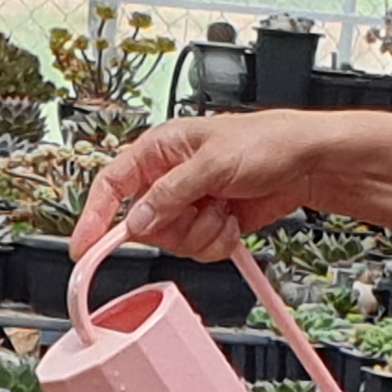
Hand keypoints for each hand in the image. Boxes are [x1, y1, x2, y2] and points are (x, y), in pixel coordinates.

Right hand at [74, 110, 359, 262]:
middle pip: (144, 223)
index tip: (84, 246)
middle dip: (174, 225)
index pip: (112, 185)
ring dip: (202, 233)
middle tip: (199, 208)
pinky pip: (198, 249)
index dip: (95, 216)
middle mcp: (170, 178)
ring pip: (173, 241)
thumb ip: (170, 194)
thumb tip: (138, 220)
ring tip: (225, 208)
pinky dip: (218, 241)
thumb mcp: (212, 164)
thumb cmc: (267, 142)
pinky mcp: (210, 223)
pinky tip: (234, 220)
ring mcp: (191, 203)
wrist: (307, 163)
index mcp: (160, 151)